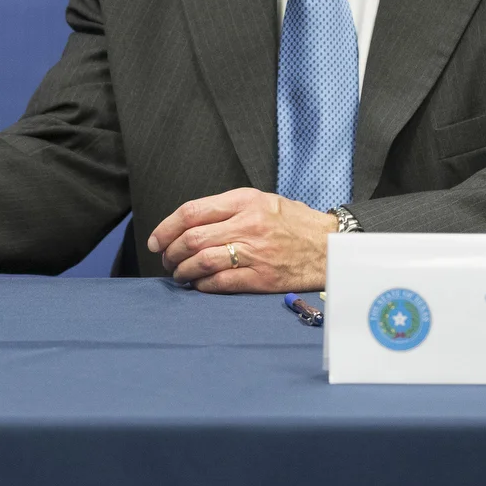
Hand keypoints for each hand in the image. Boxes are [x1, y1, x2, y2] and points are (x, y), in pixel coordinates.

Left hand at [146, 188, 336, 292]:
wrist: (330, 245)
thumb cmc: (294, 222)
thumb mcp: (262, 200)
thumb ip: (228, 207)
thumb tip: (190, 223)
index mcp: (244, 202)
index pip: (192, 212)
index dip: (166, 227)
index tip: (156, 240)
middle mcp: (247, 225)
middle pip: (192, 239)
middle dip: (171, 252)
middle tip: (166, 260)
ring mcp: (254, 253)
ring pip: (201, 262)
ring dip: (182, 271)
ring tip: (178, 274)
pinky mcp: (262, 278)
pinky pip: (221, 283)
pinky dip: (202, 286)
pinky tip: (198, 285)